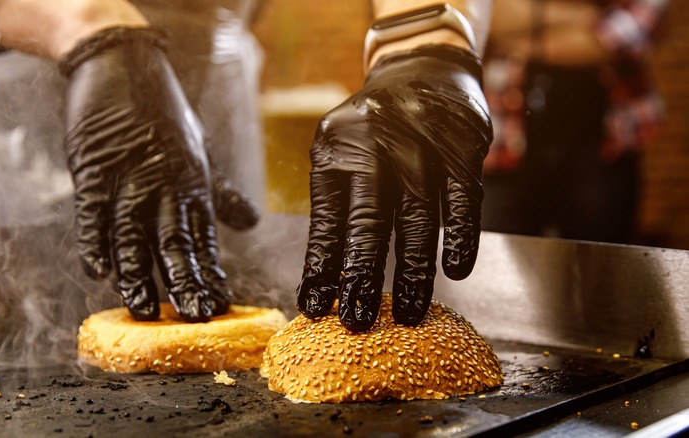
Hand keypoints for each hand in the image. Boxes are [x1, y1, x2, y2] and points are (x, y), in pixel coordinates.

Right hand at [61, 27, 250, 321]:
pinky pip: (93, 209)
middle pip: (174, 241)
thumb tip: (249, 223)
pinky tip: (98, 270)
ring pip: (134, 233)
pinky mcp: (94, 166)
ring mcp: (128, 175)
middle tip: (196, 317)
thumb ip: (218, 193)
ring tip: (146, 308)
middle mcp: (165, 184)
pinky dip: (95, 239)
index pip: (203, 238)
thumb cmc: (162, 115)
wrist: (121, 64)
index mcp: (192, 185)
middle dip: (185, 281)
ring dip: (138, 273)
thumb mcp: (198, 152)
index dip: (210, 273)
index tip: (220, 305)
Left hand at [296, 45, 491, 331]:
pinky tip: (456, 270)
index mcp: (335, 154)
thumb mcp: (339, 151)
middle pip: (368, 225)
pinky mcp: (460, 148)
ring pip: (418, 220)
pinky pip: (463, 201)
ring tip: (411, 313)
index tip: (315, 307)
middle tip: (358, 321)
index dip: (321, 269)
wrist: (421, 68)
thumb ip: (336, 202)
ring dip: (414, 272)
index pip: (326, 222)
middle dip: (362, 278)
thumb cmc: (372, 126)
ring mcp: (420, 148)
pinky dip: (461, 237)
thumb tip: (326, 274)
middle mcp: (374, 149)